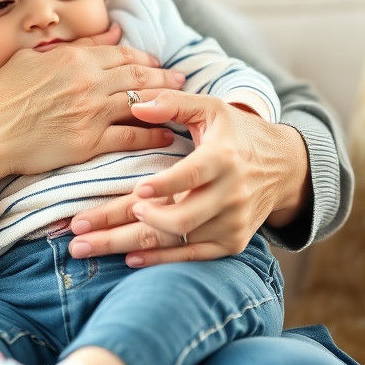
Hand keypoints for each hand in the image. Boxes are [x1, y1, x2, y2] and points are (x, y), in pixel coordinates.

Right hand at [0, 24, 187, 193]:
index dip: (143, 58)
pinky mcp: (89, 142)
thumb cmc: (1, 96)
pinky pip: (130, 136)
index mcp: (73, 57)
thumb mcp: (32, 58)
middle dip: (163, 77)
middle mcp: (87, 81)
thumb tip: (112, 32)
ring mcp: (90, 112)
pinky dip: (152, 134)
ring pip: (139, 102)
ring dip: (165, 102)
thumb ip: (76, 45)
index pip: (120, 54)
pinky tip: (166, 134)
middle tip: (181, 79)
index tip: (156, 62)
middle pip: (137, 76)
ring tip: (181, 103)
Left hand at [68, 92, 310, 264]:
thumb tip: (134, 105)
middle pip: (176, 218)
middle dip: (123, 226)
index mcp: (223, 158)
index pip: (192, 175)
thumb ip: (172, 103)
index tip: (137, 192)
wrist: (285, 167)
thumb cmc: (238, 132)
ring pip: (176, 241)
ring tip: (86, 246)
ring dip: (127, 245)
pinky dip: (160, 261)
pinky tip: (129, 258)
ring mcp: (231, 224)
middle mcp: (229, 195)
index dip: (167, 186)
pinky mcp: (231, 243)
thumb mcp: (211, 108)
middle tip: (79, 229)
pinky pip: (192, 257)